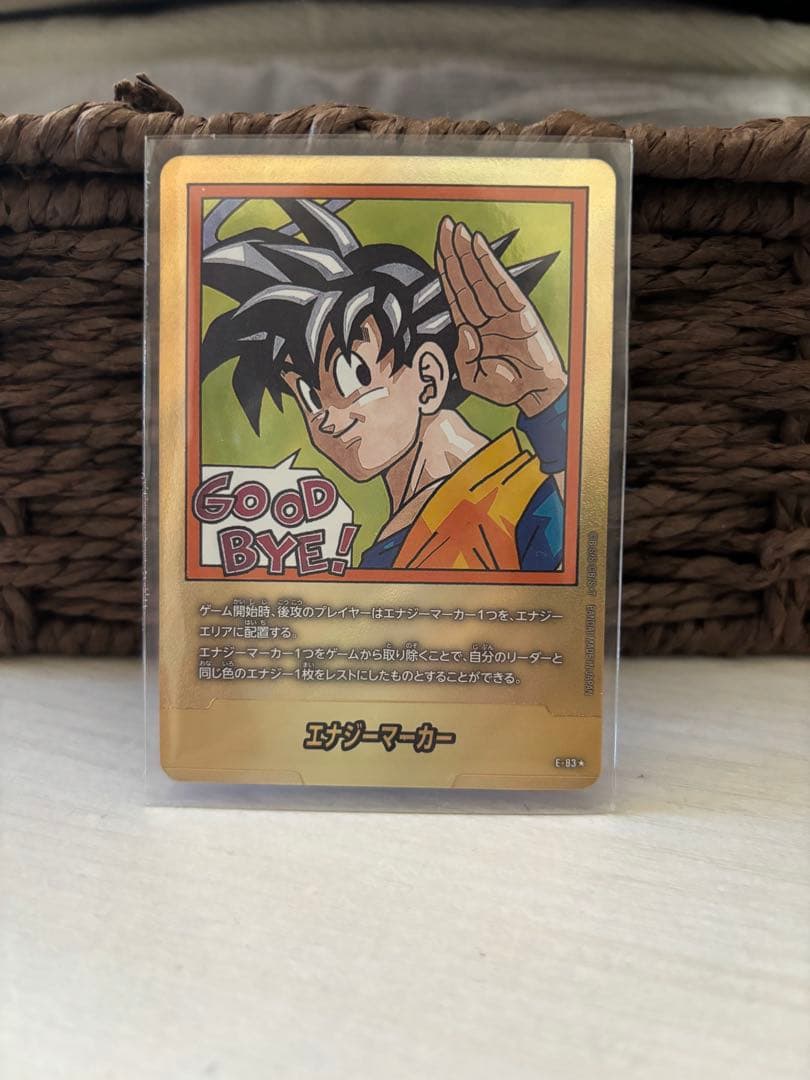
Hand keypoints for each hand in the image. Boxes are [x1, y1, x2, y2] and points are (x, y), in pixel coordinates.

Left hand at [435, 216, 566, 415]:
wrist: (535, 395)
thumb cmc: (505, 387)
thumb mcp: (473, 378)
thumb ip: (464, 356)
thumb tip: (465, 329)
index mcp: (472, 329)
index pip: (456, 293)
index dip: (447, 269)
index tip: (440, 245)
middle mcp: (486, 315)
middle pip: (466, 278)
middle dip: (455, 252)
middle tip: (445, 225)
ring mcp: (503, 312)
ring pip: (480, 276)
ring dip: (469, 252)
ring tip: (458, 230)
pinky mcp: (520, 312)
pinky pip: (501, 284)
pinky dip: (490, 264)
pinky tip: (480, 246)